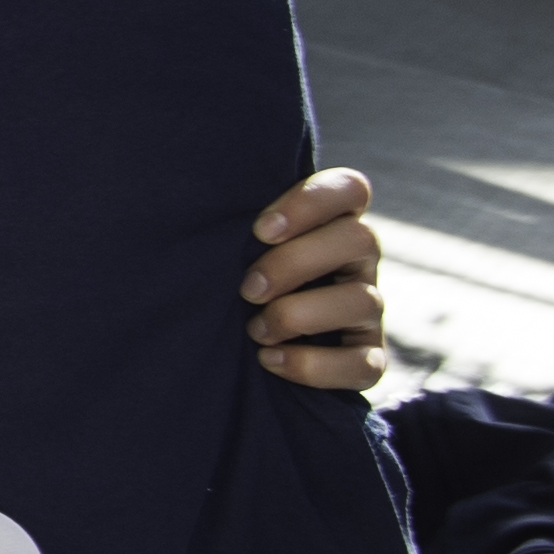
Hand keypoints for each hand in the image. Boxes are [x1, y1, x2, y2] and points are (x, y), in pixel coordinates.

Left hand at [241, 168, 386, 389]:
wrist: (238, 349)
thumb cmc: (230, 279)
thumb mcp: (232, 247)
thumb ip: (233, 225)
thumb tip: (186, 208)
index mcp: (329, 222)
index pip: (349, 188)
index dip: (311, 202)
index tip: (260, 230)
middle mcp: (357, 260)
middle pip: (360, 239)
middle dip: (295, 264)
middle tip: (247, 289)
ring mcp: (367, 308)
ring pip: (364, 300)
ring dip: (298, 315)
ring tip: (254, 330)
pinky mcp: (367, 357)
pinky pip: (364, 363)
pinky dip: (312, 365)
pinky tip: (270, 359)